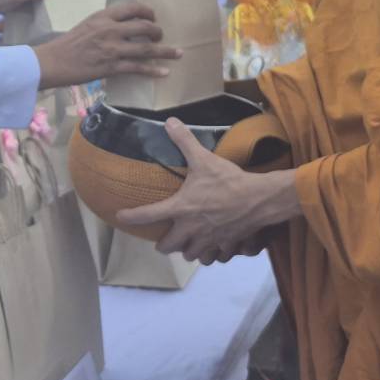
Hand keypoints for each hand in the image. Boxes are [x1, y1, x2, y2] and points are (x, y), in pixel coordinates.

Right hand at [34, 3, 180, 88]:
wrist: (53, 61)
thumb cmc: (68, 44)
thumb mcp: (87, 24)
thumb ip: (106, 23)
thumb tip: (124, 26)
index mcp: (103, 16)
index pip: (133, 8)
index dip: (148, 12)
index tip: (154, 17)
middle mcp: (110, 30)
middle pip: (144, 27)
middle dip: (158, 32)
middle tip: (161, 36)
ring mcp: (112, 49)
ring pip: (146, 48)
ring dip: (165, 51)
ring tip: (177, 53)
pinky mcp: (111, 67)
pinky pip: (137, 68)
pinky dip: (153, 70)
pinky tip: (164, 72)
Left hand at [115, 119, 299, 260]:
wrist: (258, 200)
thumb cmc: (227, 181)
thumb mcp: (204, 159)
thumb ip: (185, 141)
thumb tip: (170, 122)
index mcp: (180, 208)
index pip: (148, 215)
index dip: (131, 217)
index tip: (120, 218)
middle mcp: (190, 229)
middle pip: (168, 247)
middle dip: (164, 245)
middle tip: (164, 240)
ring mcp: (208, 240)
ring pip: (191, 255)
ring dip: (187, 250)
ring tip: (187, 244)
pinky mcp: (224, 245)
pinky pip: (214, 258)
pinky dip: (211, 255)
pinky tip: (212, 248)